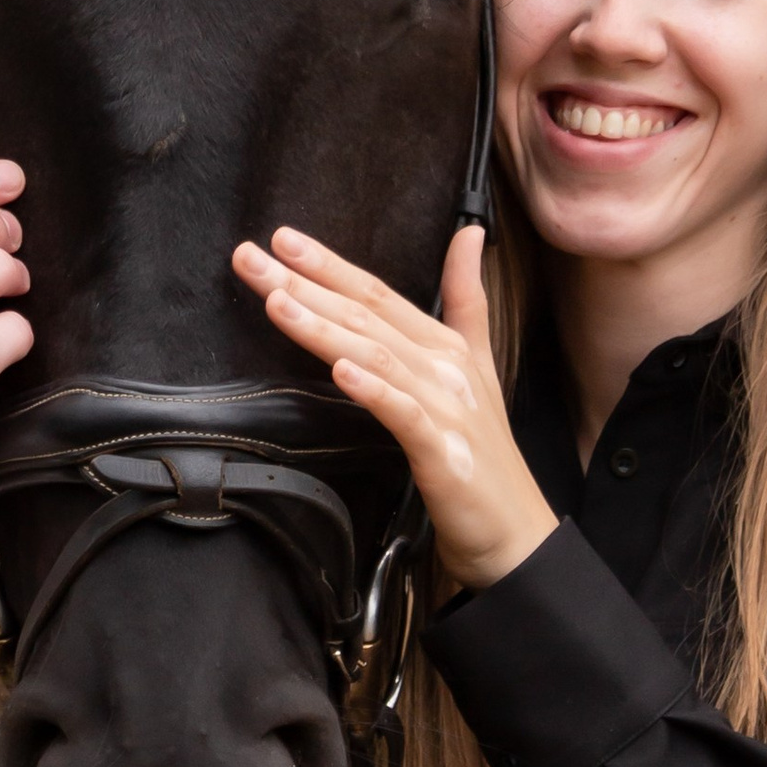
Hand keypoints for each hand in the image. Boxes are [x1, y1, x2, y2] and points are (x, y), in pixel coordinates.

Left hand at [232, 224, 558, 591]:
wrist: (515, 532)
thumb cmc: (482, 455)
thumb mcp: (477, 365)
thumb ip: (467, 299)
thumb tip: (469, 234)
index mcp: (446, 345)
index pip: (378, 294)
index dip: (330, 264)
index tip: (281, 238)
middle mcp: (445, 367)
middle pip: (366, 315)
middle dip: (305, 283)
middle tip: (251, 257)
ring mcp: (446, 408)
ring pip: (375, 356)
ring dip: (323, 327)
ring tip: (278, 301)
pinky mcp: (444, 453)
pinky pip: (403, 415)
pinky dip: (373, 389)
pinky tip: (341, 371)